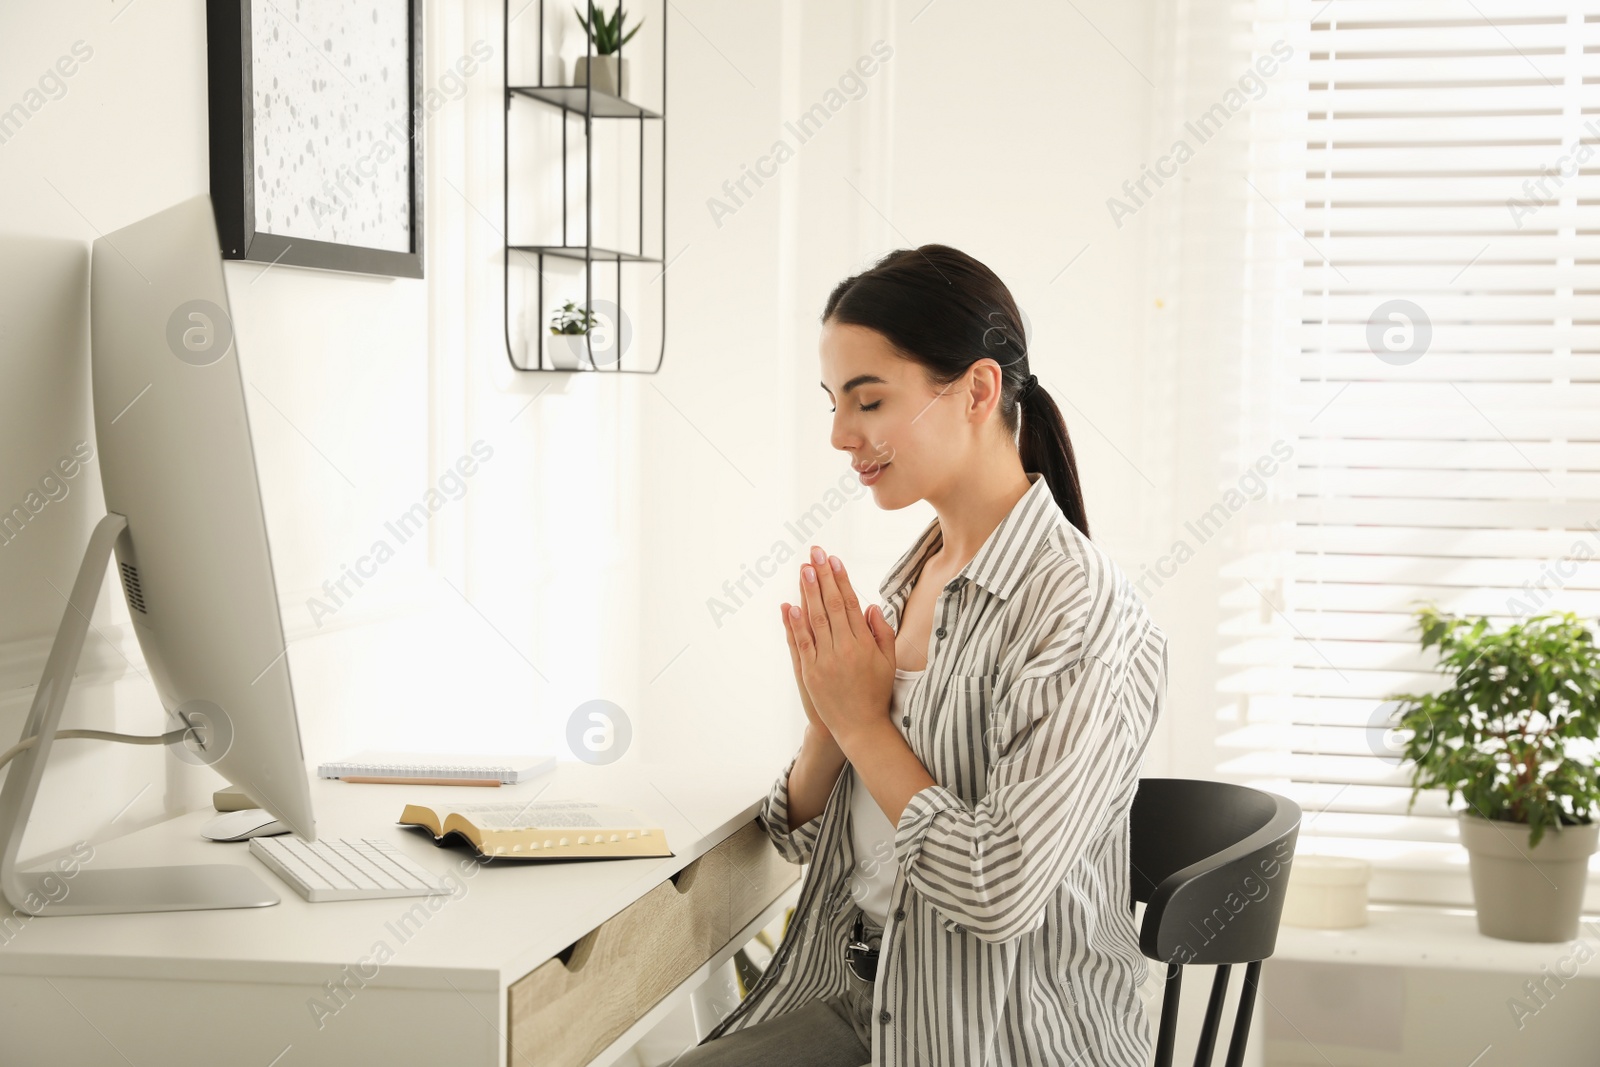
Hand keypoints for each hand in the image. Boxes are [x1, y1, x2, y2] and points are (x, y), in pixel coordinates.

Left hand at [787, 545, 896, 755]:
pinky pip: (801, 643)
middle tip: (815, 554)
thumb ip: (882, 632)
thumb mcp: (888, 661)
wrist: (860, 727)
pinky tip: (790, 605)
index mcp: (864, 644)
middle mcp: (844, 649)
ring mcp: (825, 661)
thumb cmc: (876, 692)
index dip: (841, 580)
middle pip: (830, 605)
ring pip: (814, 619)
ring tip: (804, 570)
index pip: (850, 603)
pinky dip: (794, 624)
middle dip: (822, 577)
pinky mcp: (810, 673)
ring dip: (807, 592)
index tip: (834, 560)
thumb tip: (871, 606)